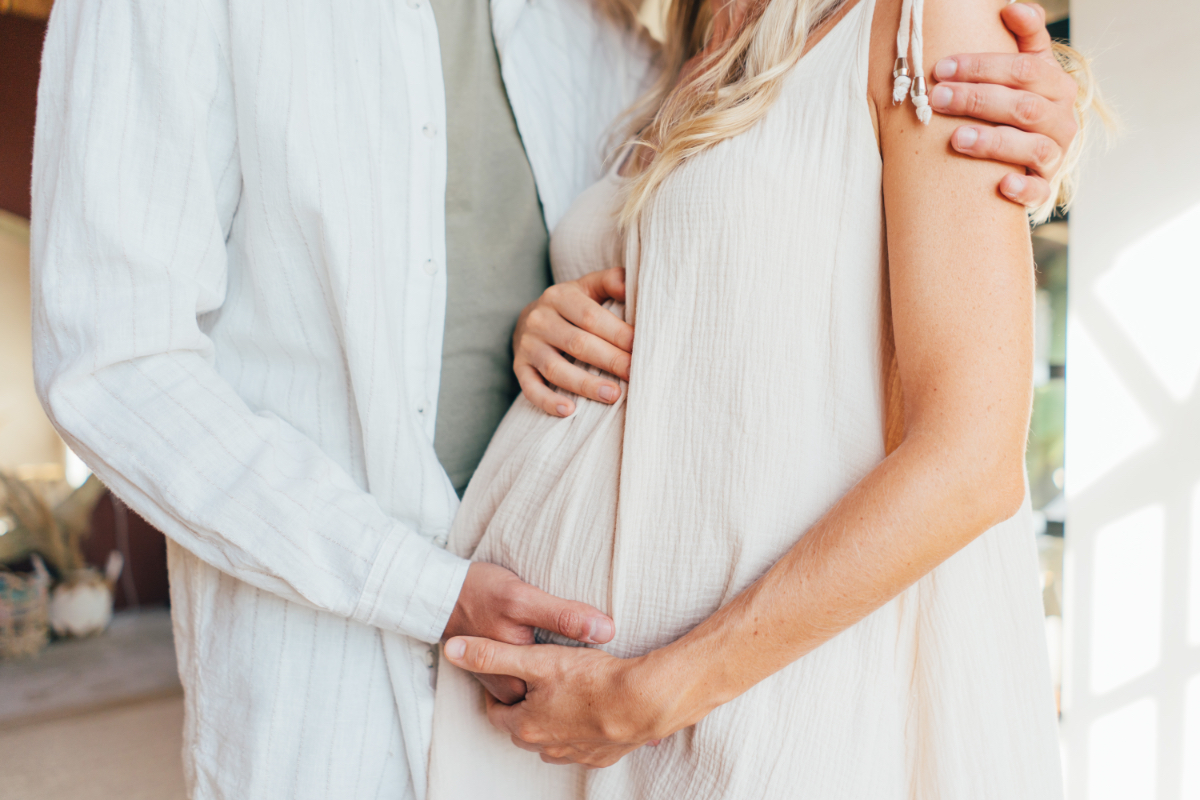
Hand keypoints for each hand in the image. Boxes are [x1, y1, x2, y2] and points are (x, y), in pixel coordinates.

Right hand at [442, 563, 615, 703]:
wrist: (440, 594)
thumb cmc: (481, 592)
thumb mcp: (523, 599)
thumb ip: (564, 616)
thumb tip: (606, 631)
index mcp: (520, 677)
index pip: (572, 689)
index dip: (597, 676)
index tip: (614, 665)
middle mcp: (511, 689)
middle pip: (559, 693)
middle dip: (583, 680)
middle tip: (605, 662)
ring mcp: (504, 685)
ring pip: (546, 690)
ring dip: (568, 679)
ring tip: (589, 662)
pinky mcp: (501, 676)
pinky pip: (533, 681)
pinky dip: (551, 673)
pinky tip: (567, 659)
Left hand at [442, 636, 672, 767]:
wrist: (644, 703)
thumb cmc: (591, 680)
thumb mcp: (536, 659)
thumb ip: (491, 655)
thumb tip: (452, 650)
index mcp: (524, 726)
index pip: (497, 711)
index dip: (499, 688)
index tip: (507, 672)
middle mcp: (546, 747)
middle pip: (523, 726)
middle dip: (524, 706)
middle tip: (533, 681)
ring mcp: (575, 755)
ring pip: (551, 738)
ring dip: (551, 720)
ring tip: (561, 693)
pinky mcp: (601, 756)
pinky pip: (581, 745)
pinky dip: (579, 729)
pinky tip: (590, 710)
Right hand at [514, 267, 633, 416]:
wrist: (530, 318)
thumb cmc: (572, 305)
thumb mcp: (588, 287)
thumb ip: (611, 281)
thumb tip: (633, 284)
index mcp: (560, 296)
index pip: (591, 317)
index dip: (618, 334)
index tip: (642, 348)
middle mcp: (540, 320)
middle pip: (578, 343)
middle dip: (610, 360)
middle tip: (635, 374)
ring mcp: (528, 345)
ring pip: (556, 369)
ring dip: (586, 384)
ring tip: (613, 395)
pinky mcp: (519, 368)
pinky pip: (531, 388)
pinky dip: (548, 401)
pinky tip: (569, 411)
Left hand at [929, 2, 1078, 206]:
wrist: (1025, 157)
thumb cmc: (1013, 104)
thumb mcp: (1023, 67)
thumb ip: (1024, 36)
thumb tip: (1012, 5)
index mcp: (1055, 84)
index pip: (1025, 68)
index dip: (983, 66)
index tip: (942, 66)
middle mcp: (1061, 118)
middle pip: (1024, 106)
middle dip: (977, 99)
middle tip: (936, 97)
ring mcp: (1055, 154)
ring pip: (1033, 147)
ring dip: (994, 142)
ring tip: (956, 139)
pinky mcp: (1045, 186)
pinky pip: (1040, 191)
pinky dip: (1024, 189)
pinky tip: (1002, 184)